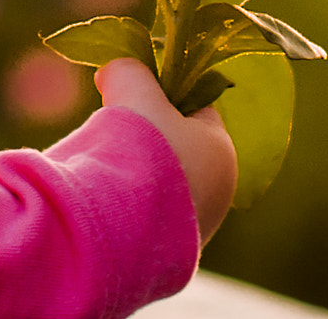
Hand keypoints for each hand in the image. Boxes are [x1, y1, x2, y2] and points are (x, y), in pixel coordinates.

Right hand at [96, 58, 237, 243]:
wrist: (123, 229)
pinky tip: (107, 201)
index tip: (130, 98)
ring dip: (136, 174)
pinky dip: (129, 205)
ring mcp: (196, 229)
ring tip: (105, 170)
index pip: (195, 111)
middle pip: (178, 149)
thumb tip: (116, 70)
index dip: (162, 98)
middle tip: (112, 133)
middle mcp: (219, 194)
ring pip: (162, 185)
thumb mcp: (133, 91)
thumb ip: (129, 70)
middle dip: (146, 138)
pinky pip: (149, 217)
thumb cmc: (141, 150)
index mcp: (222, 151)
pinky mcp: (170, 257)